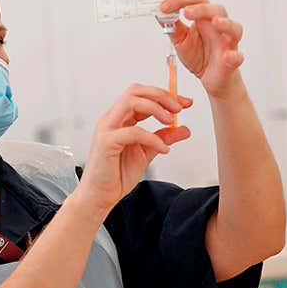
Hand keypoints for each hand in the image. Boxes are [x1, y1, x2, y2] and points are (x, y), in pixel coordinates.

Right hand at [74, 84, 192, 215]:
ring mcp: (107, 129)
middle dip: (160, 95)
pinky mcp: (106, 142)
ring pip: (130, 102)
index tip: (185, 103)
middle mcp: (111, 119)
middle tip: (179, 108)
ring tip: (171, 121)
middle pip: (134, 91)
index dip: (165, 95)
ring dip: (155, 108)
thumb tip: (184, 129)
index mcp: (119, 119)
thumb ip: (163, 138)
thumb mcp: (147, 152)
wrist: (101, 195)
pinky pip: (133, 132)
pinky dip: (152, 138)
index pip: (141, 95)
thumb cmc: (117, 174)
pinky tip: (164, 149)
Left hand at [159, 0, 245, 98]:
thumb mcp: (180, 40)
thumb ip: (171, 26)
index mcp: (204, 19)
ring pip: (234, 28)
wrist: (211, 78)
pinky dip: (234, 55)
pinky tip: (227, 56)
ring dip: (225, 23)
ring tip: (215, 22)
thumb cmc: (199, 55)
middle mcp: (218, 27)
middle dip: (201, 8)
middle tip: (185, 11)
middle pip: (216, 9)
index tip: (163, 7)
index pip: (196, 0)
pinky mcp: (232, 60)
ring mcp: (227, 43)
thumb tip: (159, 13)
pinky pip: (237, 56)